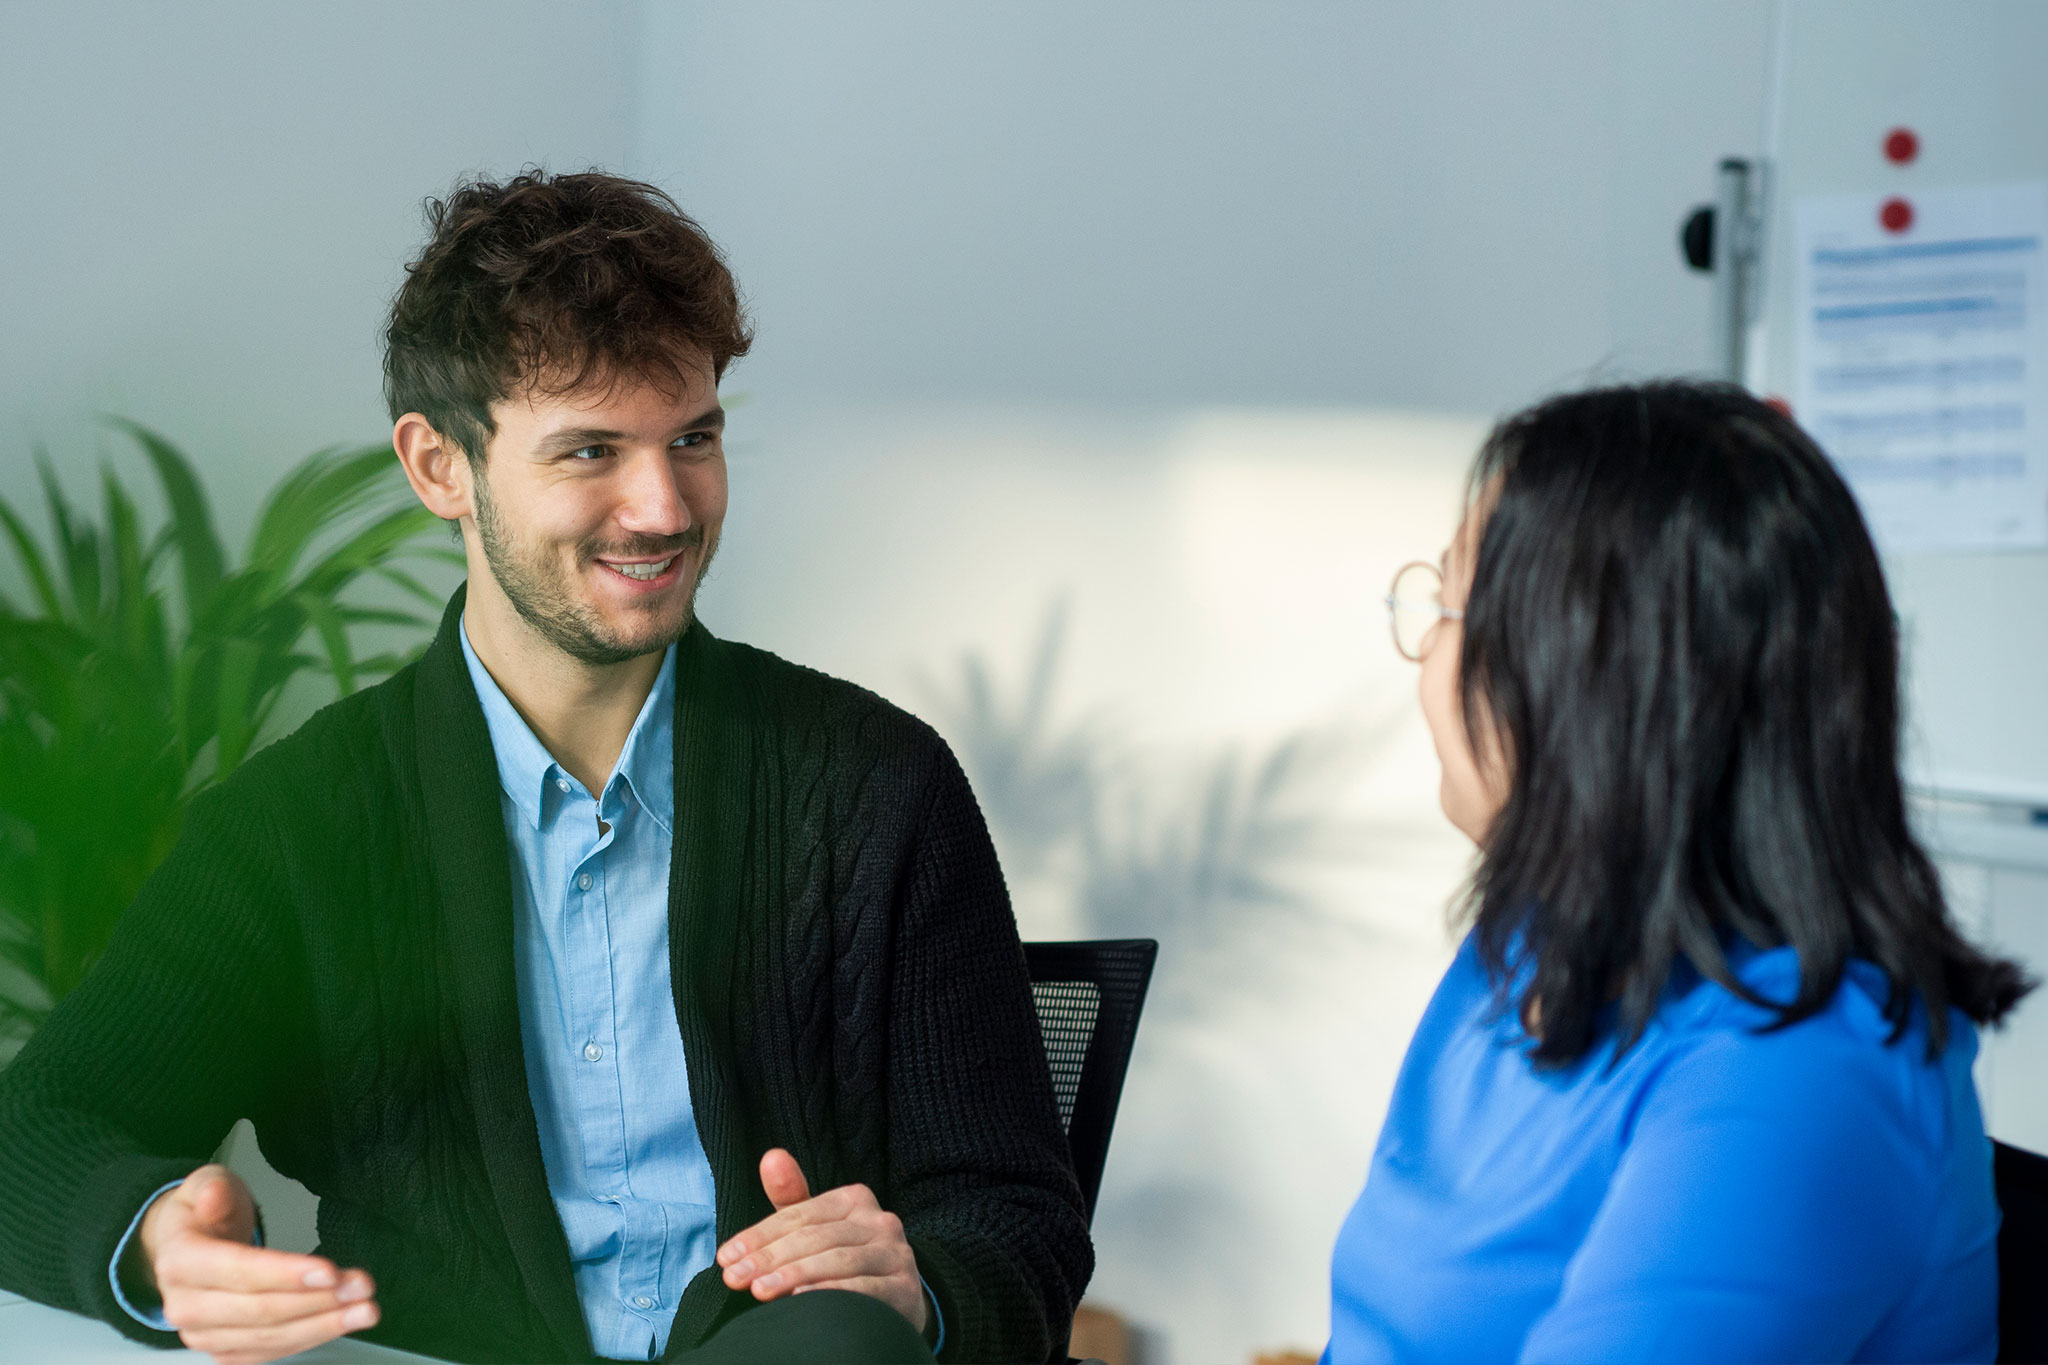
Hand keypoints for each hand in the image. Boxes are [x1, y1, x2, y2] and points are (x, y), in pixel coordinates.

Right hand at [132, 1163, 379, 1364]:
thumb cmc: (207, 1213)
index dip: (285, 1274)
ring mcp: (203, 1334)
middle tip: (362, 1286)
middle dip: (317, 1300)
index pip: (237, 1272)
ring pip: (270, 1337)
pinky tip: (342, 1322)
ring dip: (323, 1325)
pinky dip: (310, 1338)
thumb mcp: (206, 1183)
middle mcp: (185, 1306)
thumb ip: (211, 1187)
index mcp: (179, 1262)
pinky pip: (270, 1351)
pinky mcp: (224, 1349)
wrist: (187, 1247)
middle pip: (260, 1310)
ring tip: (365, 1309)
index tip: (330, 1271)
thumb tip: (213, 1197)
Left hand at [716, 1148, 926, 1333]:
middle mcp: (880, 1221)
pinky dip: (832, 1292)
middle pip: (815, 1237)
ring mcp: (895, 1254)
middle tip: (734, 1277)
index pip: (799, 1215)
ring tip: (759, 1290)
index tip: (725, 1257)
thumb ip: (792, 1197)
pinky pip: (865, 1287)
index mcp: (855, 1199)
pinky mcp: (904, 1288)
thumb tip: (770, 1157)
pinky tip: (802, 1299)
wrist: (897, 1300)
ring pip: (837, 1260)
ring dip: (794, 1275)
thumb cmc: (845, 1260)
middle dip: (769, 1258)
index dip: (759, 1235)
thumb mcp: (817, 1228)